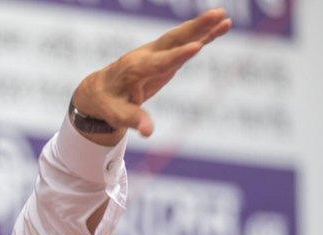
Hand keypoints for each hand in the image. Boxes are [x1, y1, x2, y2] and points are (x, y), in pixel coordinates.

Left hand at [72, 8, 231, 145]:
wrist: (98, 90)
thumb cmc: (107, 103)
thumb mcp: (116, 115)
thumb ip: (133, 119)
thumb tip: (148, 131)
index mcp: (134, 69)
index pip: (159, 61)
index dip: (177, 55)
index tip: (196, 46)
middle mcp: (146, 56)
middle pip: (172, 40)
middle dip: (194, 28)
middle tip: (216, 15)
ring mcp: (156, 54)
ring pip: (180, 38)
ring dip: (201, 26)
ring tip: (224, 16)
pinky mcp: (164, 57)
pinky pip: (184, 44)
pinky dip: (202, 35)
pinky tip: (221, 27)